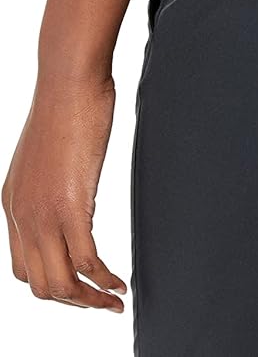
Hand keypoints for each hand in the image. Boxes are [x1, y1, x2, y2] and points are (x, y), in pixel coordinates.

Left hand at [2, 72, 126, 312]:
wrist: (69, 78)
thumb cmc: (67, 103)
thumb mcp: (46, 154)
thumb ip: (51, 182)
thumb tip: (71, 194)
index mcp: (13, 203)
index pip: (22, 268)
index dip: (53, 285)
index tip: (81, 286)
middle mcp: (21, 214)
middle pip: (40, 285)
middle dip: (74, 302)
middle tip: (102, 301)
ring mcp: (43, 213)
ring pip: (61, 284)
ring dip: (90, 301)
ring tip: (114, 300)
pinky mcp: (71, 205)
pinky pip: (87, 262)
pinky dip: (105, 281)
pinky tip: (121, 281)